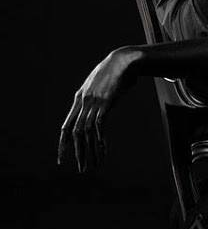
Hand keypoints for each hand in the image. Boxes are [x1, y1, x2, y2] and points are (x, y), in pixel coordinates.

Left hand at [57, 46, 138, 172]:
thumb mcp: (98, 84)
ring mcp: (94, 102)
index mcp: (79, 99)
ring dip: (90, 150)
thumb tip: (93, 110)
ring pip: (87, 132)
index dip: (63, 144)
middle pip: (75, 133)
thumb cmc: (114, 72)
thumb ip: (92, 97)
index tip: (62, 160)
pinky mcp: (106, 101)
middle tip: (82, 169)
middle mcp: (83, 102)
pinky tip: (103, 149)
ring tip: (94, 164)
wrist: (124, 59)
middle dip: (78, 153)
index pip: (66, 127)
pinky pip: (99, 125)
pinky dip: (100, 139)